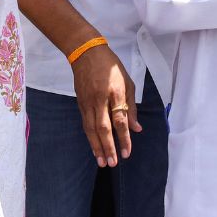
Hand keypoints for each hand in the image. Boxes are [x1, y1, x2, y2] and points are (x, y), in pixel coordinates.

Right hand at [71, 44, 139, 166]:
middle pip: (103, 128)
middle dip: (108, 147)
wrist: (85, 53)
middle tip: (112, 164)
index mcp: (115, 93)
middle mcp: (100, 100)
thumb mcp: (127, 82)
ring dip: (97, 146)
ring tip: (102, 161)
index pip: (120, 121)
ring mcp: (88, 102)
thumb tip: (136, 128)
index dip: (124, 138)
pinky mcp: (80, 103)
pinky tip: (94, 147)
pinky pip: (85, 123)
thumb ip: (131, 106)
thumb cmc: (111, 67)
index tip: (127, 153)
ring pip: (91, 129)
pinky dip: (89, 137)